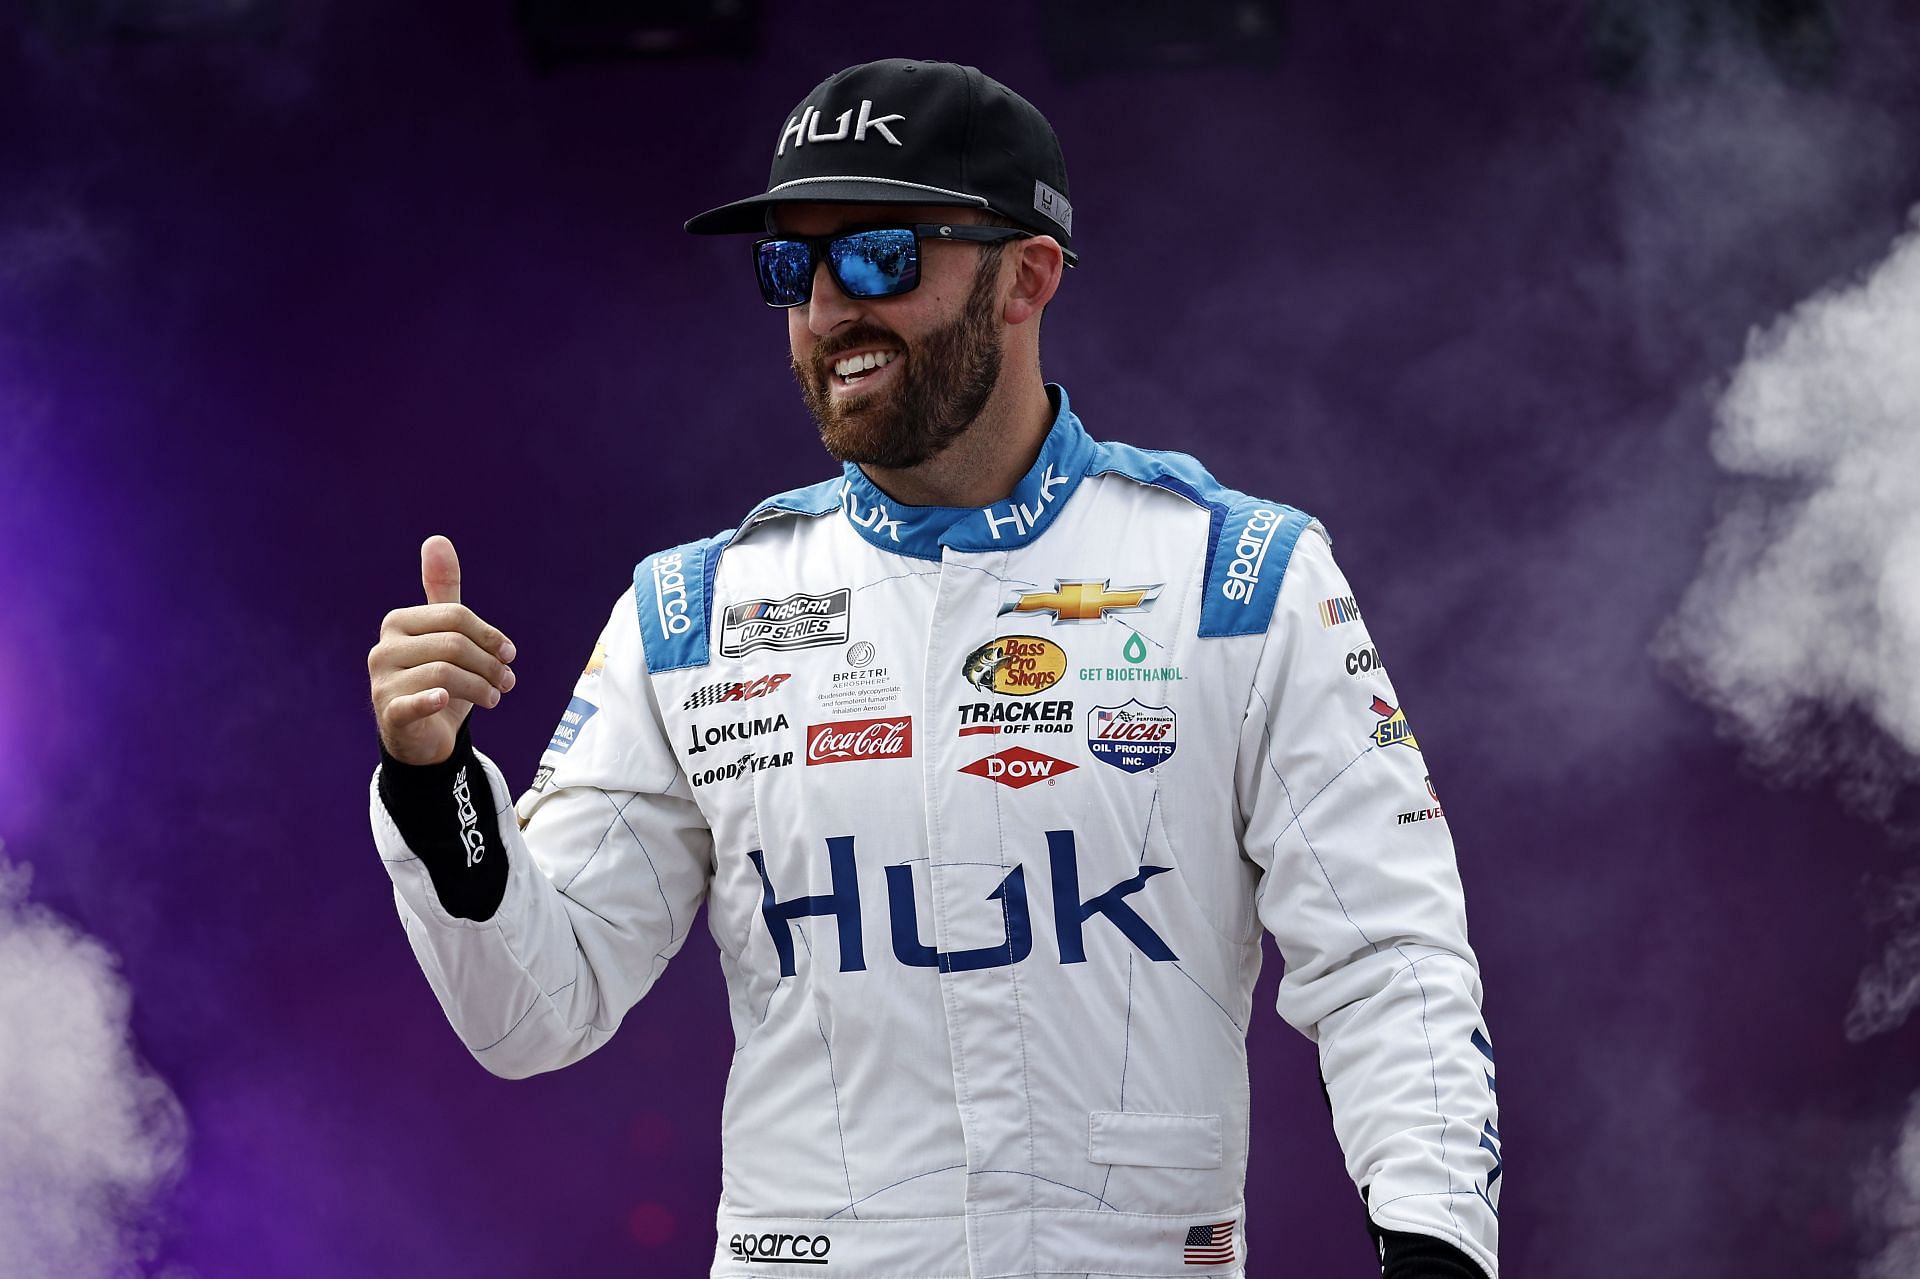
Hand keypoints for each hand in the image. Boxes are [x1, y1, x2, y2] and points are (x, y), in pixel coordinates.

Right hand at [368, 535, 516, 765]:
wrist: (422, 734)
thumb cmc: (437, 677)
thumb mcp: (444, 634)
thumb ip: (443, 592)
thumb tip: (437, 540)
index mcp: (398, 622)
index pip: (455, 616)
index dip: (490, 635)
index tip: (509, 654)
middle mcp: (384, 648)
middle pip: (453, 644)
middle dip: (489, 664)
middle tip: (507, 681)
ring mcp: (382, 681)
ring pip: (445, 674)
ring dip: (481, 687)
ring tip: (495, 697)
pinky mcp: (389, 712)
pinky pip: (410, 703)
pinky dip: (431, 701)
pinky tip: (445, 701)